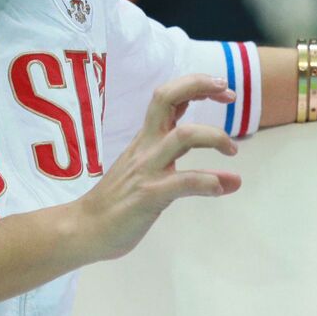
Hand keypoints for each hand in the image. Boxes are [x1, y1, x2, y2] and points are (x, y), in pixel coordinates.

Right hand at [75, 74, 240, 261]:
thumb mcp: (153, 177)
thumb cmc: (119, 202)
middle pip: (166, 98)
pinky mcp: (148, 195)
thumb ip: (190, 174)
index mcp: (146, 138)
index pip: (168, 96)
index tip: (223, 89)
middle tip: (230, 94)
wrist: (83, 230)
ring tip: (232, 149)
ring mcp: (147, 169)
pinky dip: (206, 181)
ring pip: (183, 136)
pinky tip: (219, 188)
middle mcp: (146, 147)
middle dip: (200, 86)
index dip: (196, 84)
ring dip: (214, 136)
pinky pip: (183, 182)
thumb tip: (233, 181)